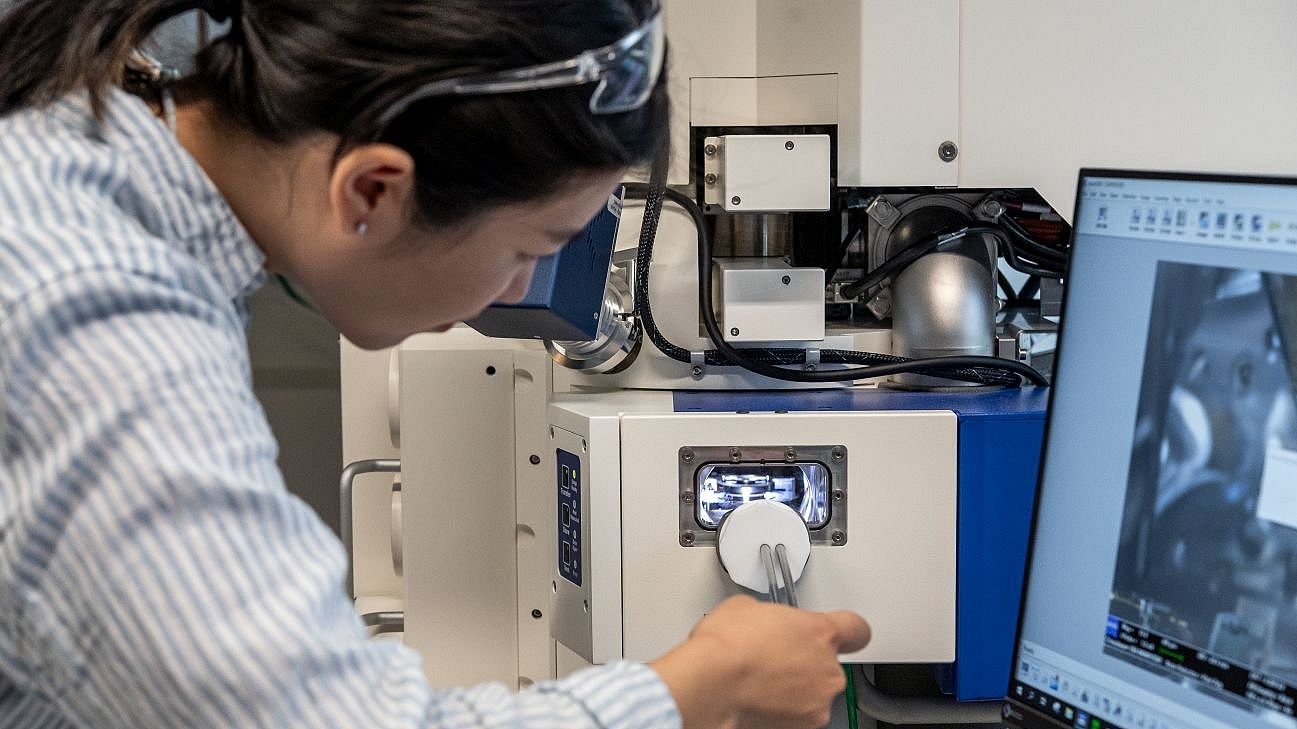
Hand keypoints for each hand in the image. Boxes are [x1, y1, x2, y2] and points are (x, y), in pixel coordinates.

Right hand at [650, 595, 870, 728]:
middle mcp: (828, 669)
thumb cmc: (726, 648)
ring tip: (762, 679)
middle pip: (829, 663)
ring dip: (795, 686)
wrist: (710, 686)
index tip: (841, 633)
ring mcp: (817, 702)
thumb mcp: (746, 607)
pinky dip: (784, 709)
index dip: (847, 630)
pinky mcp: (803, 726)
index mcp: (821, 632)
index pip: (856, 629)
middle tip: (775, 656)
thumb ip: (770, 615)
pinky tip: (759, 697)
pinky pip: (800, 714)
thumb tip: (762, 621)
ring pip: (815, 691)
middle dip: (807, 660)